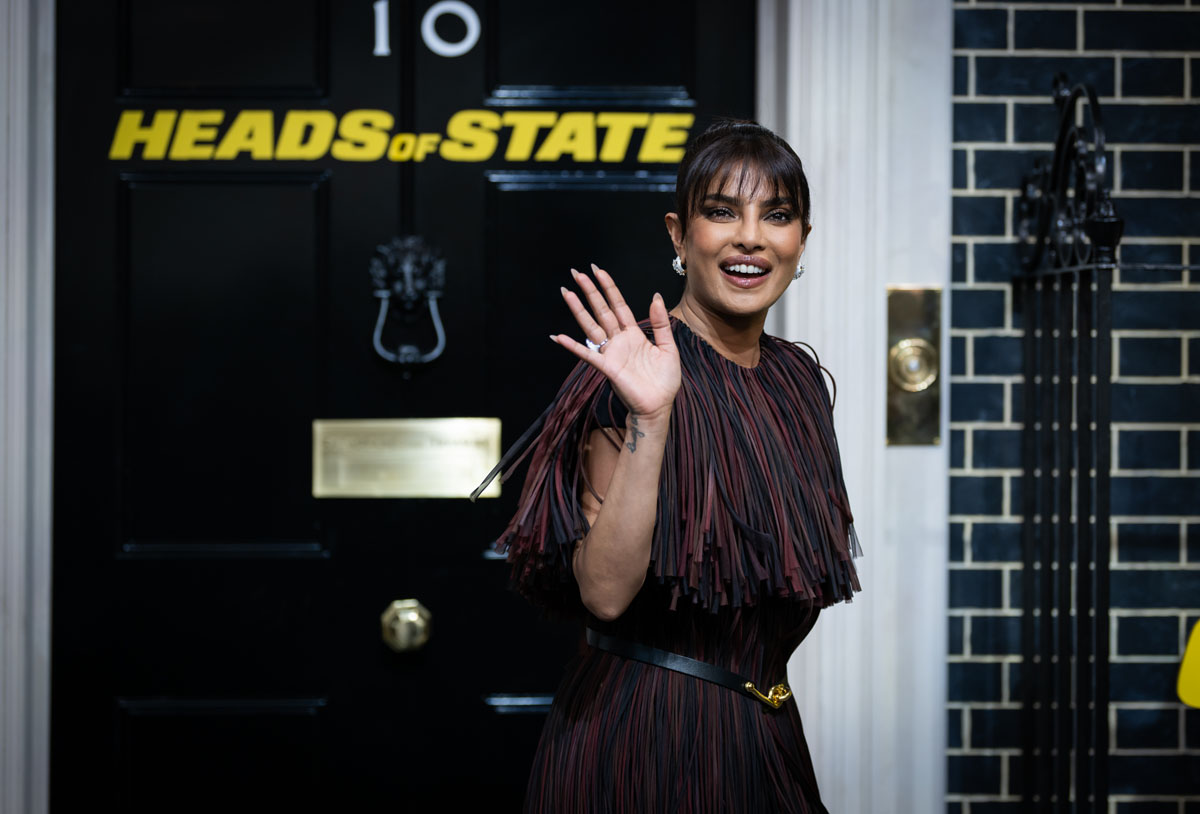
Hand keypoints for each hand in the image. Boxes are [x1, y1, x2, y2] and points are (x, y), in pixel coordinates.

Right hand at [550, 263, 680, 420]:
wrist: (659, 406)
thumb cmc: (664, 381)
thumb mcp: (668, 347)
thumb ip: (660, 322)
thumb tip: (656, 296)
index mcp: (633, 334)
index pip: (618, 305)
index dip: (609, 287)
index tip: (598, 270)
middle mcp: (619, 340)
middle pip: (601, 310)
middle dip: (590, 291)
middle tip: (577, 272)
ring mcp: (611, 353)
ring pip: (592, 326)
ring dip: (579, 310)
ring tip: (566, 292)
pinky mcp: (607, 367)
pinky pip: (587, 354)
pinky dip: (572, 346)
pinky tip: (559, 337)